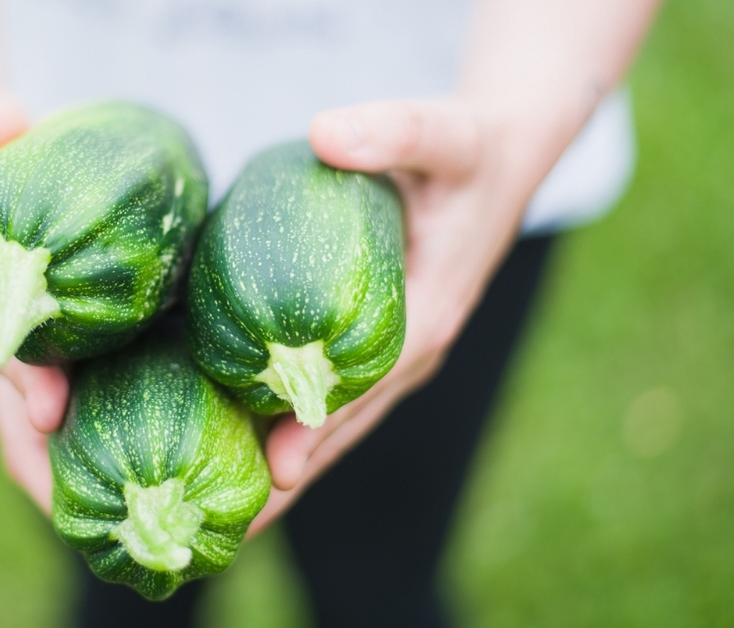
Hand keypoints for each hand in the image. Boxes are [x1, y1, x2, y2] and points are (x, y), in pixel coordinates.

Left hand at [248, 99, 555, 534]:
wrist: (503, 158)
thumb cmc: (468, 150)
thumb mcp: (442, 133)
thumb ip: (393, 130)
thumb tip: (325, 134)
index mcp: (431, 311)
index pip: (369, 382)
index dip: (323, 424)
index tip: (278, 471)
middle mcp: (416, 348)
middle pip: (347, 422)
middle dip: (294, 474)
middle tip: (233, 528)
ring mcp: (399, 354)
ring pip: (339, 421)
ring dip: (290, 467)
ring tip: (230, 519)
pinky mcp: (383, 346)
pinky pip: (336, 399)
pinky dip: (295, 430)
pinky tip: (248, 451)